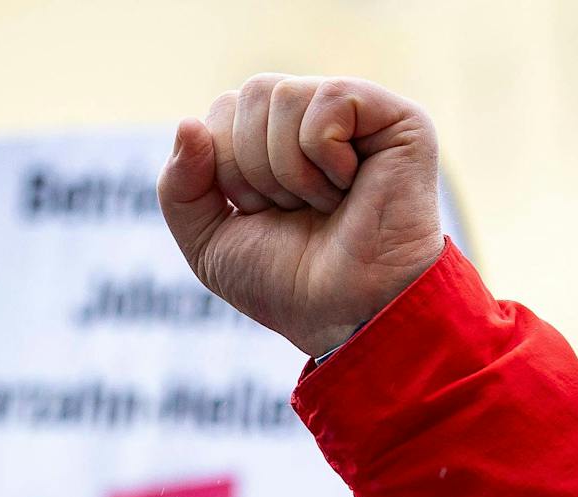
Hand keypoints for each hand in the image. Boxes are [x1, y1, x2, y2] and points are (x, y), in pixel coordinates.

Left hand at [157, 74, 444, 358]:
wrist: (345, 319)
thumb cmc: (289, 287)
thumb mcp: (209, 244)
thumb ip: (178, 188)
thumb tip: (188, 124)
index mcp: (278, 139)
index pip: (222, 110)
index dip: (226, 170)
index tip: (263, 216)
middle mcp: (317, 119)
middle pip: (249, 95)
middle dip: (253, 169)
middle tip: (294, 213)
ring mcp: (360, 116)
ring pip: (283, 95)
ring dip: (288, 170)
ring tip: (324, 206)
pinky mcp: (399, 120)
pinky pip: (330, 100)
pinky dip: (324, 155)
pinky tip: (350, 190)